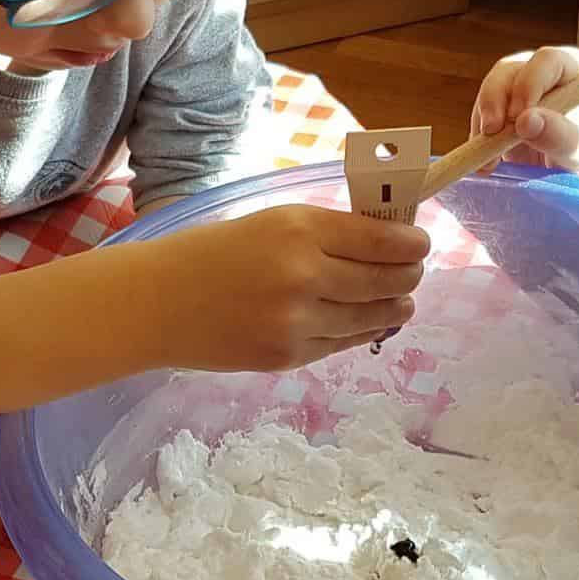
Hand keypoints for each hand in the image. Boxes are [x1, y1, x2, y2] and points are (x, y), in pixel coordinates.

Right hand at [148, 203, 424, 372]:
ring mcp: (298, 320)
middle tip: (415, 273)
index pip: (383, 239)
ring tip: (401, 303)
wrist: (156, 303)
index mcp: (300, 227)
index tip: (422, 243)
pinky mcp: (288, 356)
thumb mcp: (271, 223)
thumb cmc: (212, 253)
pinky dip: (361, 332)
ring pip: (371, 317)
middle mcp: (305, 273)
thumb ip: (326, 232)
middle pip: (387, 280)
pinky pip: (342, 344)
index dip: (413, 243)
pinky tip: (367, 323)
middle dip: (409, 277)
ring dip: (394, 309)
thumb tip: (385, 241)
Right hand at [470, 45, 578, 184]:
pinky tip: (486, 164)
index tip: (518, 116)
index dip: (529, 83)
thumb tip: (525, 121)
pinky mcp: (502, 112)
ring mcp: (518, 90)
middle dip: (495, 100)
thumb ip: (557, 135)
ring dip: (484, 122)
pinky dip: (479, 140)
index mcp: (574, 68)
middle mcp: (542, 72)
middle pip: (509, 71)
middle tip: (492, 132)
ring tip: (488, 159)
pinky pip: (483, 117)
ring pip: (491, 92)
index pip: (547, 61)